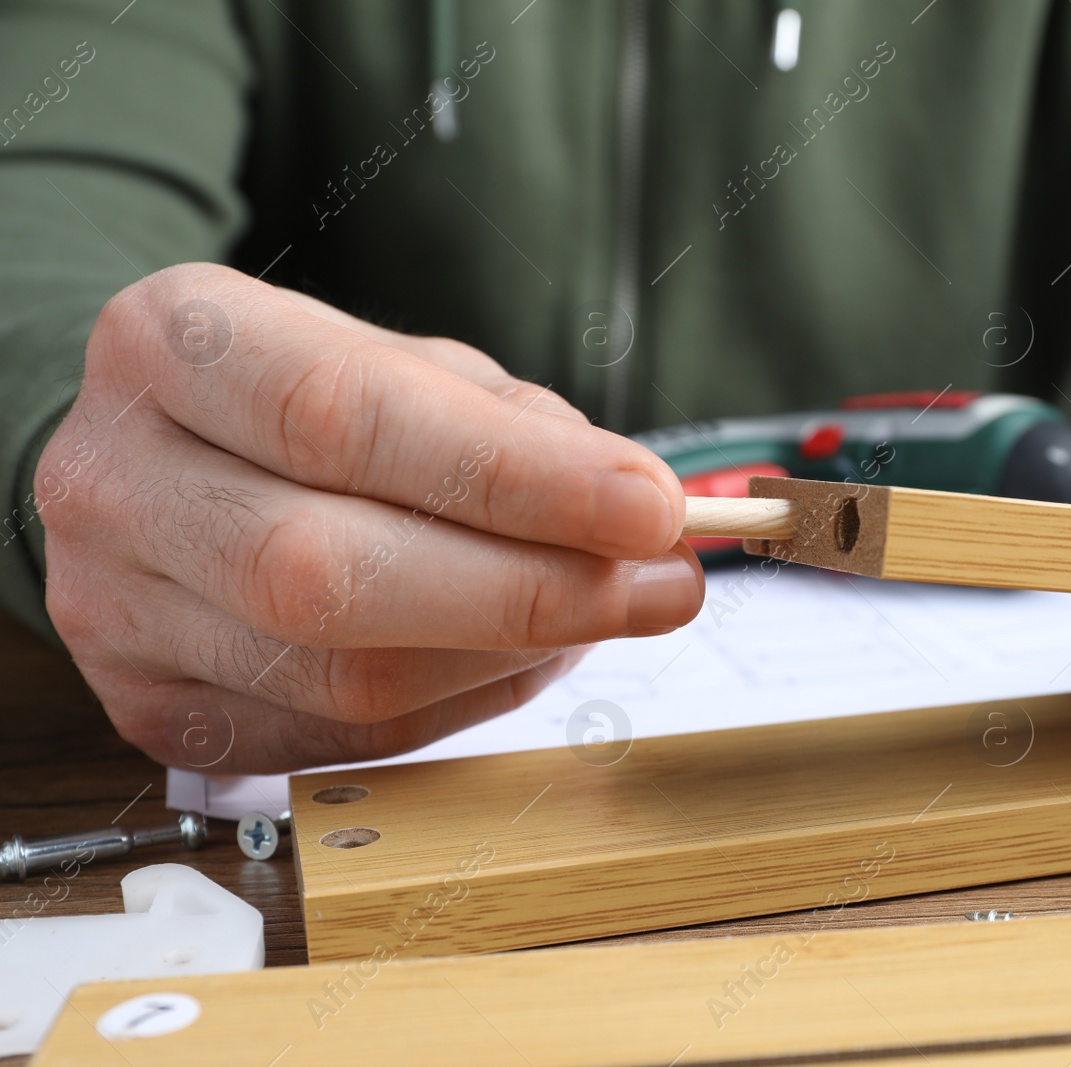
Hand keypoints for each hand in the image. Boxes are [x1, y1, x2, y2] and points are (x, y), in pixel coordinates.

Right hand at [35, 263, 702, 772]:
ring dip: (512, 656)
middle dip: (527, 589)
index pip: (345, 419)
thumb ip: (513, 430)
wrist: (167, 462)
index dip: (512, 476)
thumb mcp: (405, 367)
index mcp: (173, 346)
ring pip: (340, 678)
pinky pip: (339, 740)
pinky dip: (459, 703)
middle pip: (327, 571)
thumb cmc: (307, 405)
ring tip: (606, 611)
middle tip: (659, 582)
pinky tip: (518, 656)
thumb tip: (641, 515)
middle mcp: (116, 480)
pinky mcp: (152, 708)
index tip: (648, 505)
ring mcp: (113, 611)